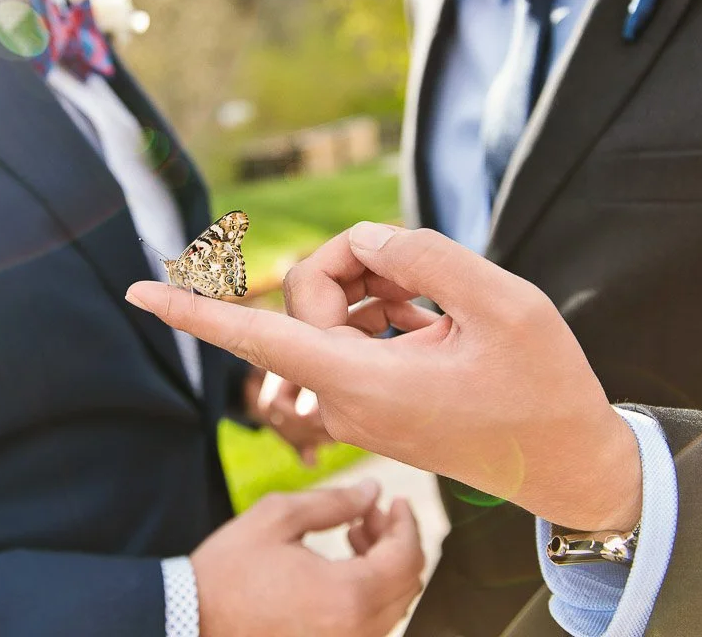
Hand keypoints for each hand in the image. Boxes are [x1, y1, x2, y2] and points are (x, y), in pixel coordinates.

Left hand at [127, 223, 640, 531]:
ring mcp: (355, 402)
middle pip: (306, 297)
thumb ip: (428, 256)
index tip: (136, 291)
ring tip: (434, 304)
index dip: (193, 310)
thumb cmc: (543, 390)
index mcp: (364, 382)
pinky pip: (349, 335)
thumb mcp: (505, 305)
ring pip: (328, 312)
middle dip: (353, 263)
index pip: (258, 335)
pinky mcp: (371, 400)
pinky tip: (427, 318)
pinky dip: (382, 311)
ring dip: (374, 287)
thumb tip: (368, 238)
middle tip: (416, 270)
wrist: (565, 464)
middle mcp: (345, 395)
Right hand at [190, 481, 423, 636]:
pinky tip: (342, 564)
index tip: (398, 501)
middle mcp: (356, 630)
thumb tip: (373, 491)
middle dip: (397, 540)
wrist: (193, 619)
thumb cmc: (230, 569)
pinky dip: (369, 589)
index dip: (407, 523)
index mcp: (348, 595)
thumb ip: (333, 502)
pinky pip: (370, 621)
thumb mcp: (278, 518)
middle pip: (407, 582)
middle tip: (373, 512)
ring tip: (353, 533)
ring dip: (384, 564)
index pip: (406, 557)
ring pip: (392, 604)